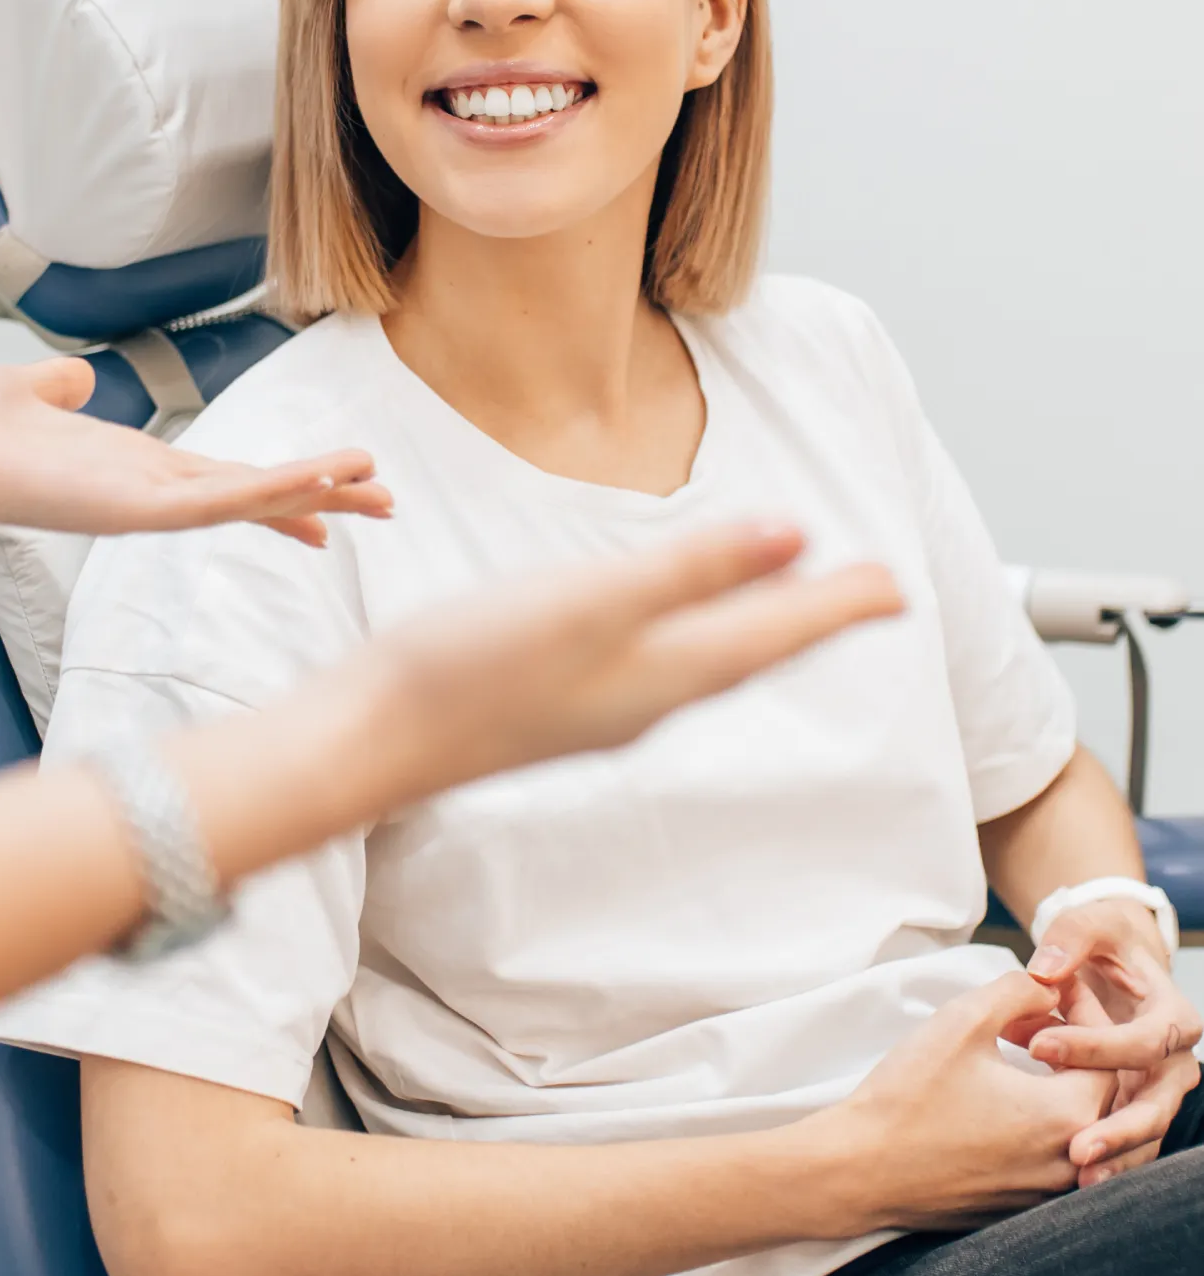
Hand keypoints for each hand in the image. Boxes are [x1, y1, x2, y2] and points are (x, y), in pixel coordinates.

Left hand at [0, 358, 392, 544]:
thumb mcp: (23, 390)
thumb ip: (56, 386)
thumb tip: (73, 376)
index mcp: (128, 467)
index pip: (221, 478)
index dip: (279, 483)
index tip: (332, 491)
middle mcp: (143, 493)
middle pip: (251, 495)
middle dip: (319, 496)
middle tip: (386, 502)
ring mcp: (141, 506)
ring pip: (246, 501)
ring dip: (312, 492)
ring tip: (376, 487)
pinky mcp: (130, 511)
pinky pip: (215, 504)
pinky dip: (268, 493)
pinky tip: (315, 485)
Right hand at [364, 522, 902, 801]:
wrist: (376, 740)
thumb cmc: (471, 668)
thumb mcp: (592, 602)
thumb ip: (692, 570)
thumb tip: (795, 535)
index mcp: (667, 673)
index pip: (777, 633)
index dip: (840, 605)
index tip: (899, 586)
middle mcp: (648, 700)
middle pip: (754, 653)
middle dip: (812, 619)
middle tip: (867, 594)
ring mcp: (602, 709)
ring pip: (708, 663)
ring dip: (758, 630)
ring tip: (788, 604)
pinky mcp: (559, 704)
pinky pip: (660, 667)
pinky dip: (695, 638)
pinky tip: (674, 629)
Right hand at [813, 972, 1117, 1232]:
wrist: (861, 1170)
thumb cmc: (909, 1095)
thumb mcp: (961, 1021)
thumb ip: (1017, 991)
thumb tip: (1050, 988)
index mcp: (1067, 1115)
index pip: (1107, 1054)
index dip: (1083, 1014)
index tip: (1052, 991)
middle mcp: (1070, 1161)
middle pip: (1096, 1093)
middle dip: (1070, 1049)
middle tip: (1029, 1020)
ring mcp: (1044, 1192)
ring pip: (1075, 1127)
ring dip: (1054, 1087)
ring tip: (1015, 1057)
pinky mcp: (1017, 1206)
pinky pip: (1048, 1157)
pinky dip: (1037, 1123)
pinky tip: (997, 1100)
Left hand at [1017, 902, 1201, 1187]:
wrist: (1113, 962)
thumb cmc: (1100, 942)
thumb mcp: (1088, 925)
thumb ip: (1069, 939)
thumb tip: (1044, 970)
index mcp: (1172, 1016)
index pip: (1141, 1041)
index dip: (1093, 1045)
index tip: (1037, 1046)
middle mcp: (1173, 1060)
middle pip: (1158, 1103)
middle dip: (1120, 1129)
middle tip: (1078, 1149)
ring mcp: (1155, 1089)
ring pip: (1146, 1132)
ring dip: (1117, 1157)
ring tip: (1080, 1179)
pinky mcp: (1133, 1106)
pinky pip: (1128, 1141)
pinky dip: (1107, 1160)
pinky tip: (1074, 1184)